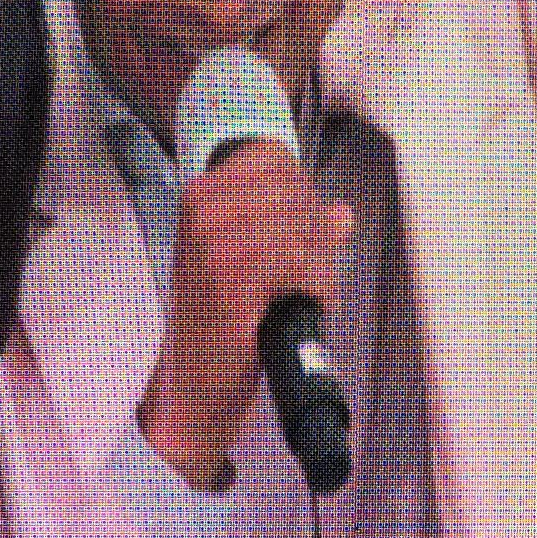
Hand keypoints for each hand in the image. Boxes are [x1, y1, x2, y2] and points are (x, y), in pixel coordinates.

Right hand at [138, 143, 353, 491]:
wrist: (196, 380)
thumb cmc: (218, 324)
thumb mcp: (247, 263)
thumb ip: (295, 231)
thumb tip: (340, 214)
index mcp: (201, 197)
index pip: (274, 158)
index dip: (303, 191)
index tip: (306, 226)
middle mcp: (202, 213)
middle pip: (293, 189)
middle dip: (315, 231)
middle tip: (311, 267)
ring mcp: (213, 244)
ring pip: (300, 224)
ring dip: (317, 262)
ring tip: (305, 289)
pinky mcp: (231, 279)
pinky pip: (298, 260)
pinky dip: (314, 284)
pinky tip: (301, 301)